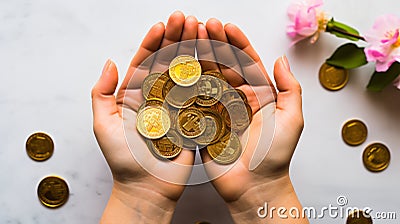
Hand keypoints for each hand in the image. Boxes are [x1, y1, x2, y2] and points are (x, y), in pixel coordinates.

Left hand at [91, 11, 197, 222]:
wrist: (148, 188)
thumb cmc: (124, 161)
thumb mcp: (104, 126)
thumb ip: (102, 93)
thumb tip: (109, 62)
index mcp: (136, 95)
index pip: (145, 62)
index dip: (153, 43)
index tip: (161, 26)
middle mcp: (158, 97)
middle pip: (168, 62)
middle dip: (176, 39)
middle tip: (184, 19)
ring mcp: (178, 106)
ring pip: (187, 73)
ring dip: (193, 51)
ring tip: (200, 29)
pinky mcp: (195, 118)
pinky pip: (202, 94)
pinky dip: (208, 75)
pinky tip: (212, 57)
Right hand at [197, 19, 306, 222]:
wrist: (253, 186)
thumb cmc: (275, 156)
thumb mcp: (292, 119)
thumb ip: (290, 89)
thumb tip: (281, 60)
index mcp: (259, 95)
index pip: (247, 62)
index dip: (237, 43)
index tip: (227, 27)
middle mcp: (238, 99)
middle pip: (224, 65)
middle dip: (215, 44)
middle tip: (204, 24)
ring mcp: (219, 109)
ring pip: (208, 77)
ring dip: (200, 57)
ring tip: (190, 37)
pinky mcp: (203, 122)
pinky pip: (195, 99)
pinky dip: (187, 82)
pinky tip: (181, 64)